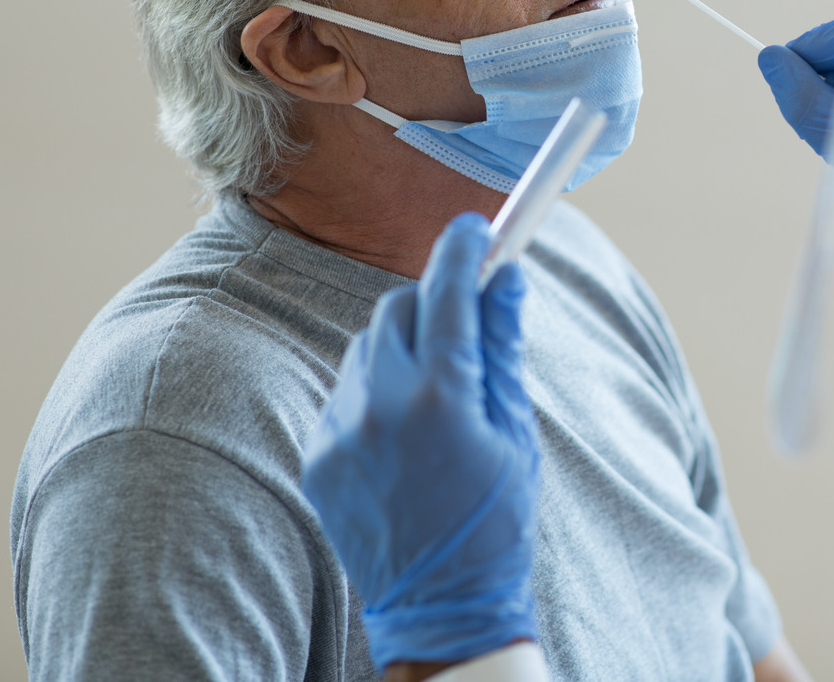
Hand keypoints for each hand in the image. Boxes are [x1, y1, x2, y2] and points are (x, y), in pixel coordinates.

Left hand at [301, 213, 539, 670]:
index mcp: (442, 396)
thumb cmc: (495, 518)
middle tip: (464, 323)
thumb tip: (506, 276)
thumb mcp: (516, 429)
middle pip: (399, 309)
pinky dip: (375, 393)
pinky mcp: (317, 455)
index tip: (478, 227)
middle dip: (432, 304)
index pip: (447, 292)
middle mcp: (381, 404)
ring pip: (367, 348)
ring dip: (402, 349)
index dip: (464, 250)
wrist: (440, 606)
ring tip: (436, 396)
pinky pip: (346, 393)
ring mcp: (341, 430)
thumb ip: (504, 347)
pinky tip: (404, 435)